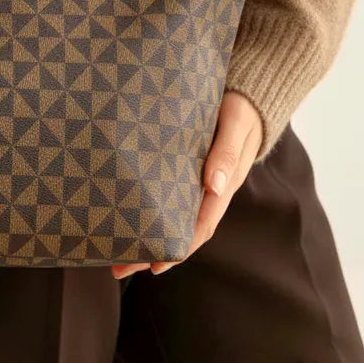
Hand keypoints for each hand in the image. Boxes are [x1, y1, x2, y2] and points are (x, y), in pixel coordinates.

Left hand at [111, 91, 262, 279]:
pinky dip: (152, 207)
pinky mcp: (189, 166)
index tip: (154, 267)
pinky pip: (170, 194)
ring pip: (173, 215)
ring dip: (149, 232)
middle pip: (182, 229)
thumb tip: (214, 186)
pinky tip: (130, 210)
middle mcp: (210, 189)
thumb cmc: (243, 110)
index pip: (200, 226)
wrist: (248, 95)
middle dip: (153, 250)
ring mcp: (200, 179)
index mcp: (224, 185)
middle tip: (119, 268)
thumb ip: (226, 153)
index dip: (178, 248)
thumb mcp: (236, 126)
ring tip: (115, 248)